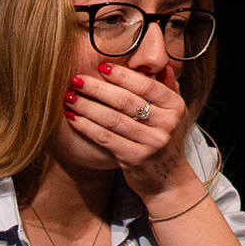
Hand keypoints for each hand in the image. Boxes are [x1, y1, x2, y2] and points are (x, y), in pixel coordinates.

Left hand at [62, 57, 198, 207]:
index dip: (122, 75)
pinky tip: (73, 118)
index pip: (146, 85)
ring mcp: (151, 142)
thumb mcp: (173, 114)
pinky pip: (106, 138)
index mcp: (175, 107)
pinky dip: (87, 127)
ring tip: (69, 97)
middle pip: (126, 101)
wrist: (167, 181)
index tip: (101, 67)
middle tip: (77, 79)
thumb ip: (166, 89)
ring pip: (113, 119)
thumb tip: (157, 65)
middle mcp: (166, 124)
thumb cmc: (164, 141)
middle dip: (98, 88)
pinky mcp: (135, 158)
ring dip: (87, 106)